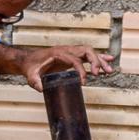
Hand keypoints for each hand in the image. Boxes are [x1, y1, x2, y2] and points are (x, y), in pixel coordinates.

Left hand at [0, 43, 115, 90]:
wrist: (29, 60)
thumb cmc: (31, 67)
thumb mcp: (30, 75)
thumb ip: (35, 81)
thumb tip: (41, 89)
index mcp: (58, 53)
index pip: (74, 59)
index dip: (81, 70)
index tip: (84, 82)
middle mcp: (67, 50)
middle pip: (86, 51)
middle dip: (96, 61)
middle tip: (100, 74)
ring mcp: (71, 52)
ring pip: (90, 52)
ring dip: (100, 60)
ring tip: (110, 71)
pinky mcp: (73, 56)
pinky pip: (88, 56)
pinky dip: (99, 58)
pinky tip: (109, 61)